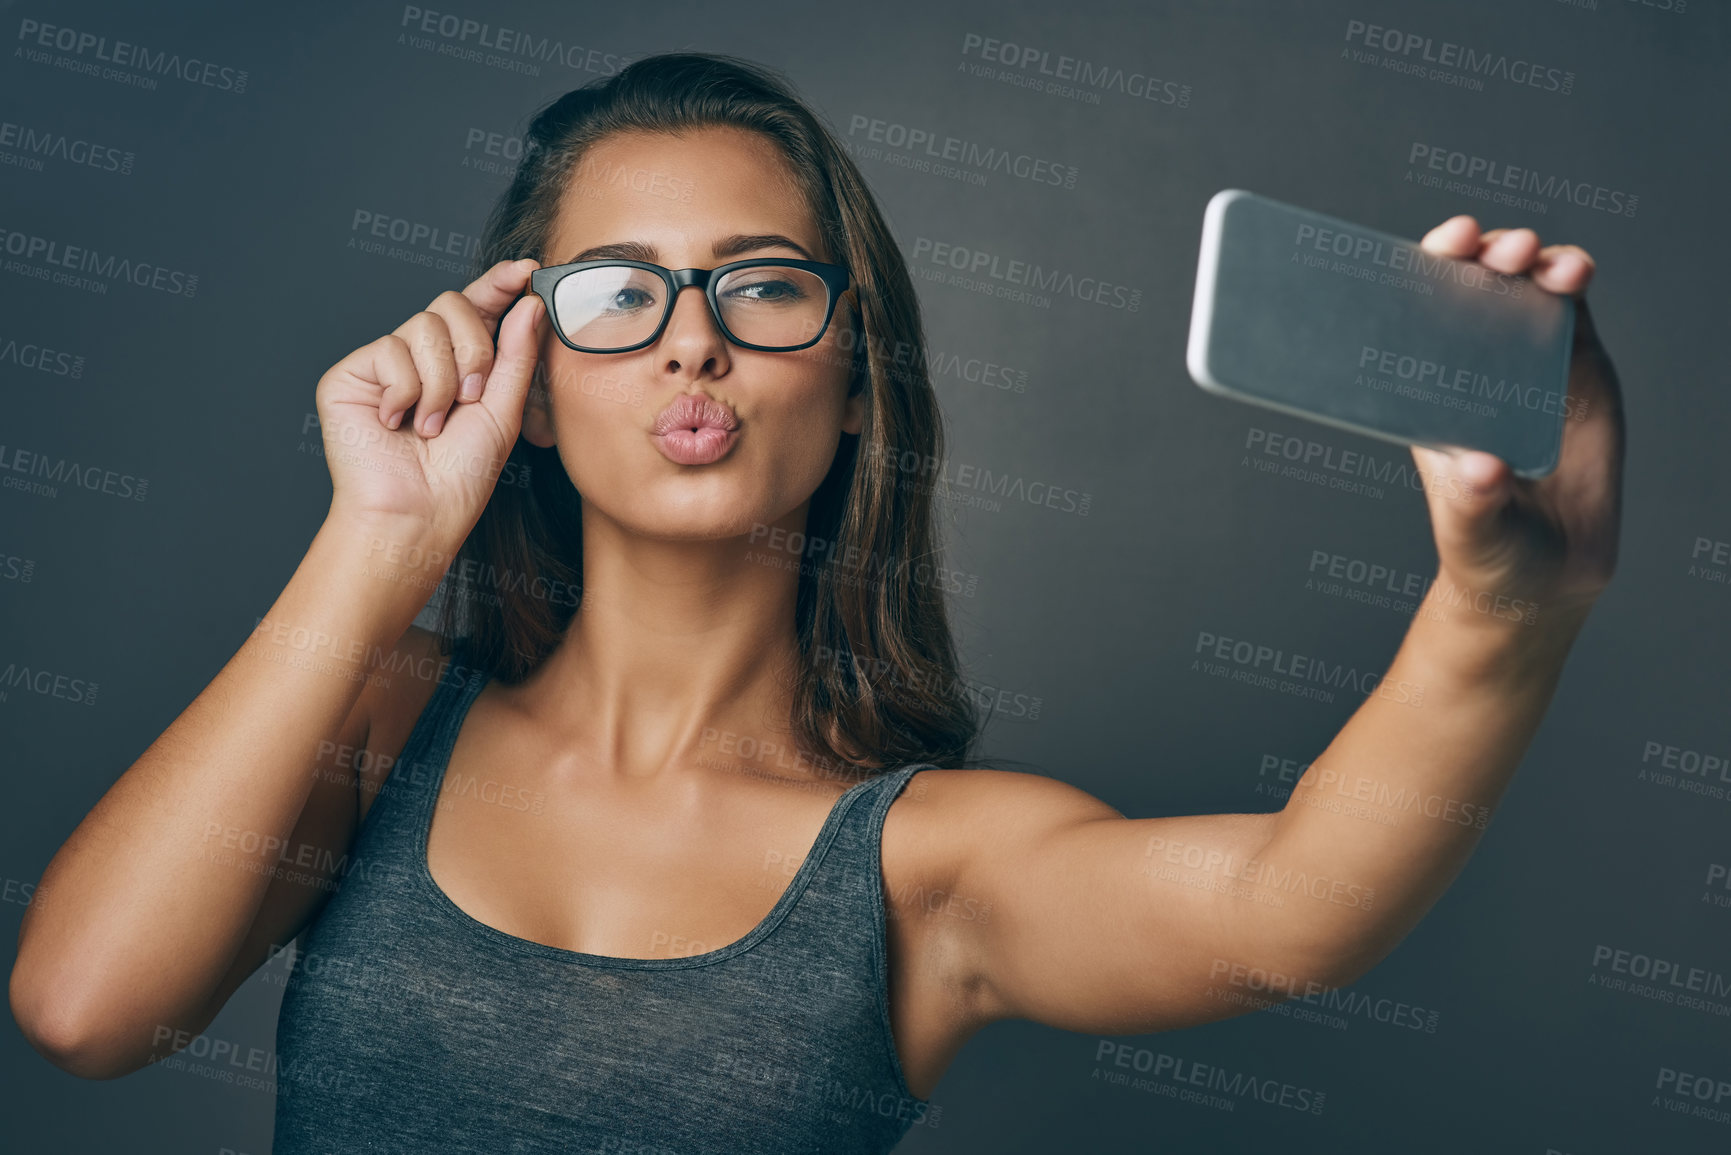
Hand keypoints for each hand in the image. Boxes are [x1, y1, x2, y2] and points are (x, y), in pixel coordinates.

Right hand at [315, 258, 547, 549]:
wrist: (418, 513)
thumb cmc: (461, 475)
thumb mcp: (503, 410)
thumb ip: (516, 354)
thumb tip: (528, 301)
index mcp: (459, 363)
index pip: (477, 308)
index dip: (498, 284)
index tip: (525, 269)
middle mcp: (420, 357)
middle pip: (451, 305)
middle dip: (473, 351)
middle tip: (472, 398)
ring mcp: (384, 363)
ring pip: (423, 326)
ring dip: (441, 383)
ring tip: (431, 425)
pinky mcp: (351, 374)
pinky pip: (391, 350)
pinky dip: (406, 391)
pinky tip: (395, 423)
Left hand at [1408, 218, 1624, 626]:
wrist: (1549, 575)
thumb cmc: (1489, 551)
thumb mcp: (1472, 531)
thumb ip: (1475, 504)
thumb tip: (1483, 470)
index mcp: (1427, 396)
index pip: (1414, 321)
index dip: (1420, 276)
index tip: (1434, 254)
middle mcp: (1471, 367)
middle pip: (1467, 288)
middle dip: (1476, 254)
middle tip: (1486, 248)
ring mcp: (1525, 361)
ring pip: (1521, 287)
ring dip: (1527, 260)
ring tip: (1533, 259)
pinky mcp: (1575, 369)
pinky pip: (1569, 310)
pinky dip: (1570, 280)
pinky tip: (1573, 272)